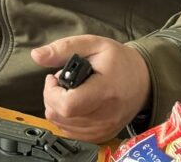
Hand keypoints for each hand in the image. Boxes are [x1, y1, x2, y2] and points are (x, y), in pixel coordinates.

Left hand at [31, 35, 150, 142]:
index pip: (68, 105)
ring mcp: (103, 128)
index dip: (52, 92)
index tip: (55, 78)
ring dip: (58, 107)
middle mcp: (105, 115)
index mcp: (104, 90)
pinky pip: (70, 132)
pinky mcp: (100, 136)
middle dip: (52, 96)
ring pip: (62, 125)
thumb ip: (64, 48)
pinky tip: (75, 103)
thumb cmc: (120, 62)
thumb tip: (37, 55)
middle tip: (63, 81)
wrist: (143, 80)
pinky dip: (66, 118)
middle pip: (60, 116)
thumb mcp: (93, 44)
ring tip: (72, 90)